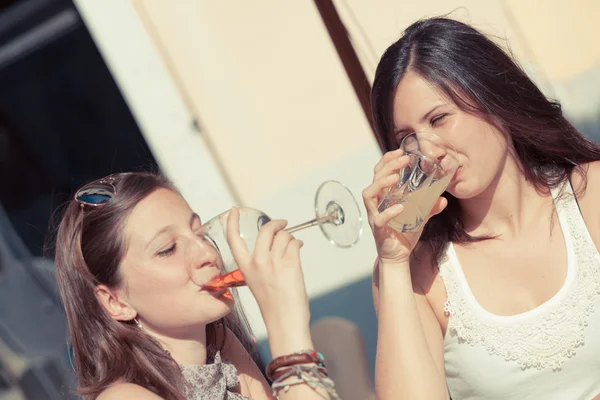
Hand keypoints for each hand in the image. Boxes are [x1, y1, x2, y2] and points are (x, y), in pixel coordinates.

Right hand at [226, 208, 311, 355]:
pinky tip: (299, 249)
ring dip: (291, 239)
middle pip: (266, 230)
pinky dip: (298, 244)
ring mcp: (273, 262)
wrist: (284, 321)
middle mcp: (257, 262)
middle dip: (277, 224)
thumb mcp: (258, 281)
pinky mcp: (290, 264)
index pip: (233, 240)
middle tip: (284, 224)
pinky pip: (295, 244)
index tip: (234, 210)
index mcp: (245, 267)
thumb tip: (278, 240)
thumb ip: (262, 261)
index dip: (232, 222)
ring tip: (293, 248)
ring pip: (284, 236)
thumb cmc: (274, 304)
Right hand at [362, 149, 446, 264]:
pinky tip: (400, 207)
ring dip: (381, 183)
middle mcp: (377, 203)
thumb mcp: (419, 217)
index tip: (400, 152)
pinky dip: (388, 211)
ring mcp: (375, 215)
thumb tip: (443, 199)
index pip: (380, 172)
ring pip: (369, 194)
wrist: (397, 256)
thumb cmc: (404, 234)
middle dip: (387, 165)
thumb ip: (429, 207)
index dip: (388, 160)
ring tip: (395, 178)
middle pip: (374, 178)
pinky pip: (379, 218)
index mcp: (384, 196)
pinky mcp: (378, 229)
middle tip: (404, 159)